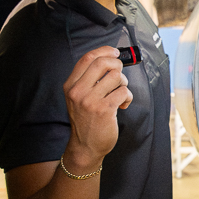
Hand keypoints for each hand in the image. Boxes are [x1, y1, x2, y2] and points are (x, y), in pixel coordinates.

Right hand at [63, 47, 133, 161]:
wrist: (85, 147)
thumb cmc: (86, 121)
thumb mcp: (78, 98)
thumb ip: (89, 80)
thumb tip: (110, 59)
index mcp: (71, 86)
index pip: (87, 58)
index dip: (104, 51)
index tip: (114, 52)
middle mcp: (78, 91)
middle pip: (102, 63)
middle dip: (117, 65)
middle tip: (119, 76)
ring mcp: (90, 101)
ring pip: (116, 77)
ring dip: (123, 84)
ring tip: (120, 94)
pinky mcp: (104, 109)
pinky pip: (124, 91)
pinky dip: (128, 97)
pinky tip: (123, 105)